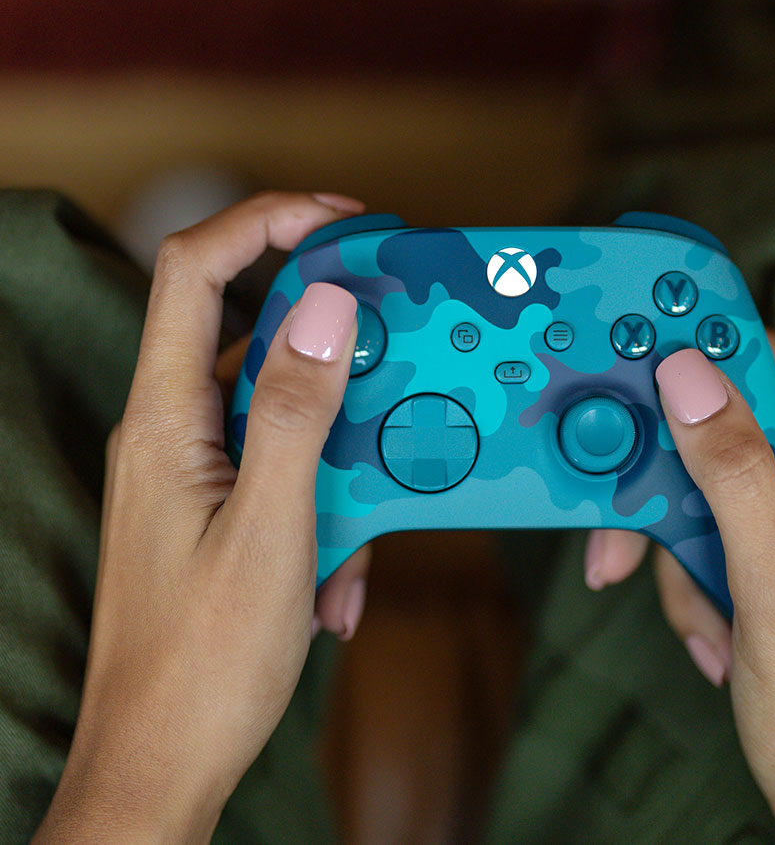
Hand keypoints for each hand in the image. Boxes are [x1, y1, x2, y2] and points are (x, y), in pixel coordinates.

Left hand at [36, 192, 366, 842]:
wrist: (163, 767)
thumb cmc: (204, 663)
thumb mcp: (272, 529)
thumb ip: (297, 411)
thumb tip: (325, 306)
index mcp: (166, 422)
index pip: (193, 273)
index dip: (263, 224)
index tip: (342, 218)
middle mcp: (174, 434)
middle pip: (251, 334)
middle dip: (332, 340)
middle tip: (400, 344)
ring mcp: (198, 475)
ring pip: (283, 413)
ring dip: (342, 453)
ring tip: (368, 522)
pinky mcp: (222, 512)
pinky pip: (287, 474)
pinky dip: (329, 509)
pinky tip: (341, 584)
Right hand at [585, 334, 774, 842]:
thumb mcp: (773, 584)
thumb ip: (731, 474)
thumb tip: (686, 377)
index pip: (771, 369)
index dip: (698, 363)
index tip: (629, 363)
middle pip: (724, 433)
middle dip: (670, 494)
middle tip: (626, 541)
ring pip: (703, 489)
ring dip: (678, 554)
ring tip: (707, 622)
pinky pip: (708, 533)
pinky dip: (692, 580)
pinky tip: (716, 636)